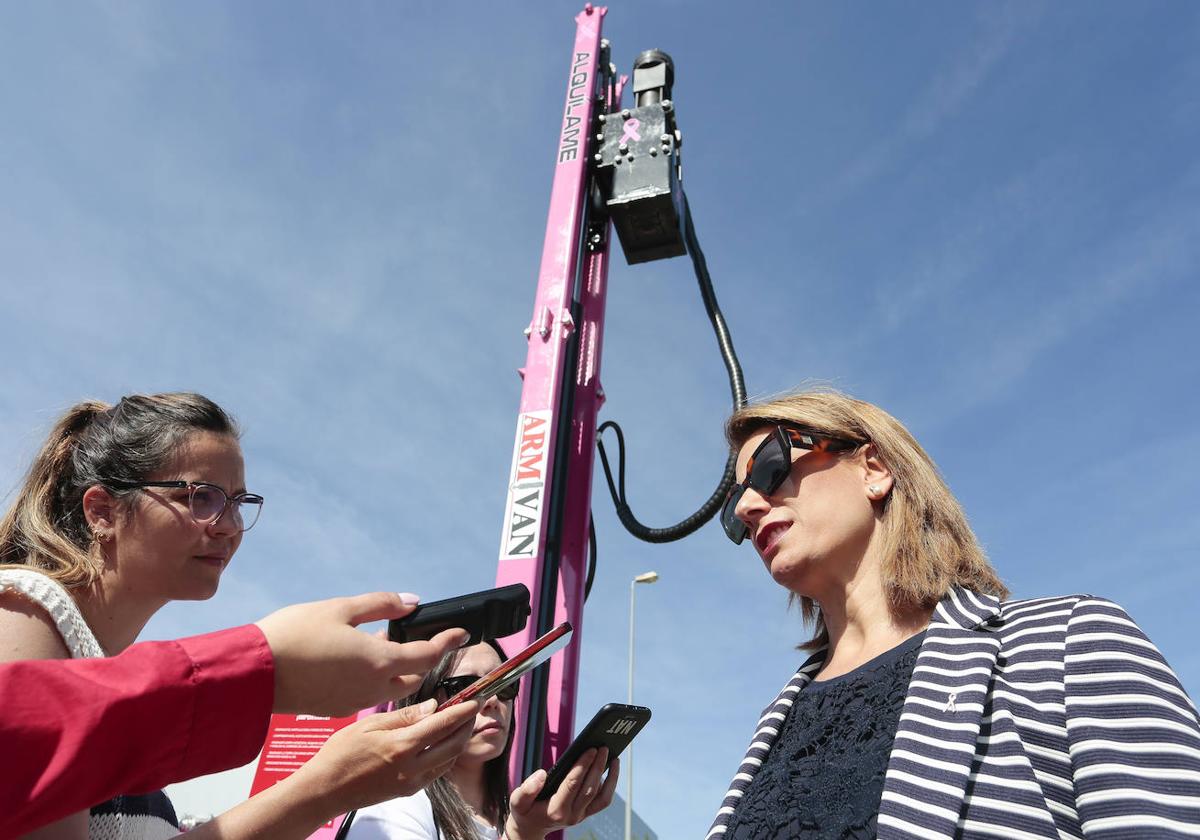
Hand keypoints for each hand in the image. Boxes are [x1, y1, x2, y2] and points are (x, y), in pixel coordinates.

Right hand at [255, 592, 468, 715]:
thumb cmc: (294, 636)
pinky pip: (366, 695)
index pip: (428, 655)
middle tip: (421, 639)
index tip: (461, 633)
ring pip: (389, 688)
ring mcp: (354, 703)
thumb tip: (411, 602)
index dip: (448, 642)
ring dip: (395, 671)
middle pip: (412, 677)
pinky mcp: (336, 710)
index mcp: (380, 662)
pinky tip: (357, 663)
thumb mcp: (340, 609)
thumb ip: (380, 605)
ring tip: (384, 647)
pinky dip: (373, 680)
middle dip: (421, 660)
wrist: (253, 674)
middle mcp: (372, 688)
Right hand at [286, 698, 479, 822]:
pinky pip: (437, 772)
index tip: (475, 699)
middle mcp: (412, 767)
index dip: (463, 711)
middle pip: (454, 744)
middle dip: (467, 726)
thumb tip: (433, 706)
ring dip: (459, 741)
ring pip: (448, 760)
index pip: (443, 724)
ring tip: (460, 723)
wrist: (325, 790)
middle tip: (472, 709)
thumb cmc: (341, 753)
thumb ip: (405, 716)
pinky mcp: (408, 791)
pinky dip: (446, 756)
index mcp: (402, 746)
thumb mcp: (370, 725)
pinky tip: (442, 743)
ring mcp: (411, 782)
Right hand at [505, 749, 618, 839]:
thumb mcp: (517, 801)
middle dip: (598, 766)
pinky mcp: (586, 814)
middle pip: (590, 789)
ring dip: (611, 777)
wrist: (531, 829)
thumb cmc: (524, 812)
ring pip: (602, 797)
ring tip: (614, 758)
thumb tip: (542, 774)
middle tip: (603, 747)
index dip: (582, 766)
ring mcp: (581, 816)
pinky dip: (609, 785)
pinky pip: (602, 800)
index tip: (590, 749)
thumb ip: (527, 789)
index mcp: (555, 810)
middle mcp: (572, 815)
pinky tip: (609, 770)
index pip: (572, 785)